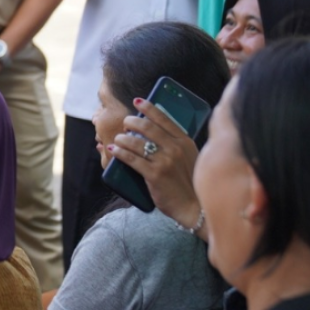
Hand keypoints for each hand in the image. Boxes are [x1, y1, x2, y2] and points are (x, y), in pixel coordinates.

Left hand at [107, 98, 205, 239]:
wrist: (194, 207)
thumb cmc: (190, 183)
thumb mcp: (190, 158)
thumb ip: (177, 145)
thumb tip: (155, 133)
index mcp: (185, 142)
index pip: (164, 119)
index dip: (148, 108)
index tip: (137, 102)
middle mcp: (175, 148)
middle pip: (147, 127)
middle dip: (132, 122)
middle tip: (125, 123)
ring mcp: (165, 161)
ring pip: (136, 142)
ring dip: (123, 138)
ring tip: (117, 139)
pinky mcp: (155, 175)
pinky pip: (131, 159)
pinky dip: (120, 152)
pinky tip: (114, 149)